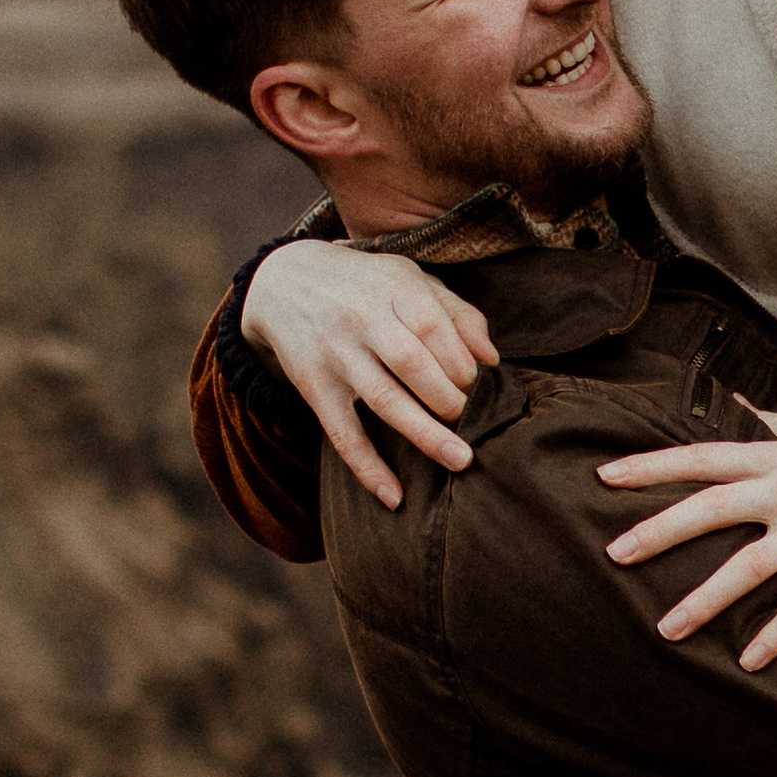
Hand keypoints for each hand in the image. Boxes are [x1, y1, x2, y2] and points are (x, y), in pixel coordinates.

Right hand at [240, 239, 496, 509]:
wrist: (284, 280)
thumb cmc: (367, 285)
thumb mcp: (409, 280)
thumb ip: (456, 313)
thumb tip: (492, 358)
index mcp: (392, 287)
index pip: (433, 326)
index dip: (462, 362)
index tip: (480, 385)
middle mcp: (361, 319)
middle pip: (412, 363)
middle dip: (449, 397)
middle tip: (473, 420)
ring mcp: (335, 354)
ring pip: (383, 400)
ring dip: (424, 434)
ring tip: (460, 460)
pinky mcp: (313, 386)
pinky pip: (342, 433)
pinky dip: (367, 467)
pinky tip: (394, 496)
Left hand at [597, 404, 776, 670]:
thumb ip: (767, 420)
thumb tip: (725, 399)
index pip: (703, 456)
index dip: (652, 465)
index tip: (605, 477)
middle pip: (712, 508)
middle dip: (659, 531)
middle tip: (612, 554)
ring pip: (751, 566)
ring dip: (705, 599)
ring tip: (666, 628)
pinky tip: (749, 661)